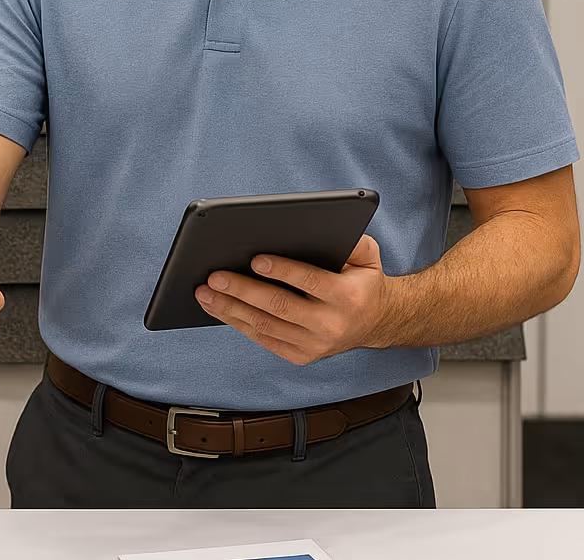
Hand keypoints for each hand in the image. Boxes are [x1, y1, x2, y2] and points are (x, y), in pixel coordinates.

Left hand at [194, 234, 394, 364]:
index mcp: (347, 297)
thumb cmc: (363, 281)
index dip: (282, 270)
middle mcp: (330, 325)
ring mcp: (314, 345)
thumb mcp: (367, 256)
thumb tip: (322, 227)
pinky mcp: (301, 356)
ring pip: (265, 326)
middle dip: (242, 290)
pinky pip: (264, 339)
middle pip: (279, 306)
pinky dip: (239, 324)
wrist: (378, 323)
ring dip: (230, 309)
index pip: (309, 281)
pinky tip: (219, 309)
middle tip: (214, 277)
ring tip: (205, 293)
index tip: (255, 259)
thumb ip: (352, 241)